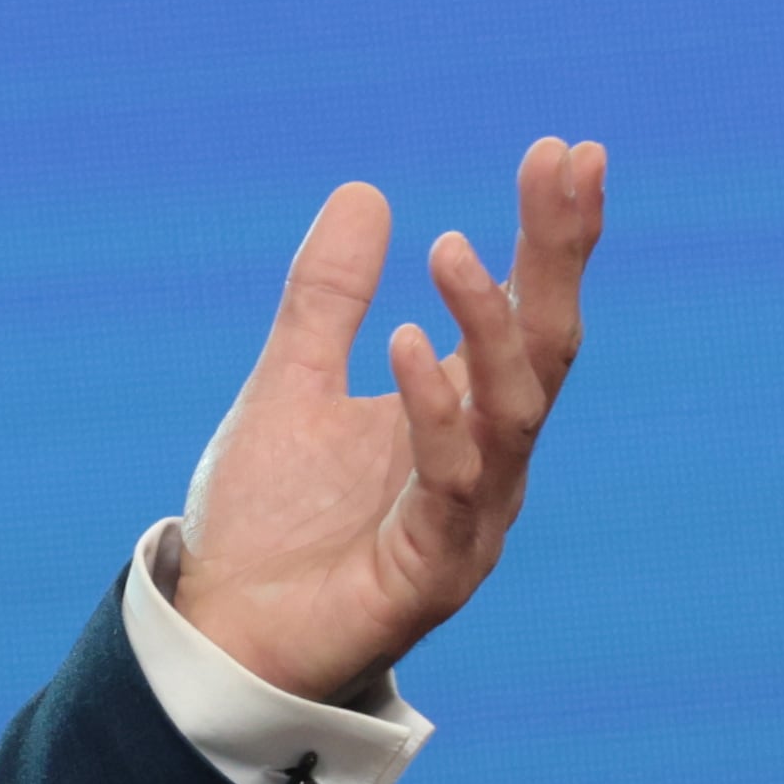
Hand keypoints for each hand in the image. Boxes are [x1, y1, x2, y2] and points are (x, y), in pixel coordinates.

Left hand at [172, 138, 607, 703]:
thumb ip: (325, 299)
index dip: (551, 237)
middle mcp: (486, 464)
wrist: (220, 632)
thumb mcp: (291, 383)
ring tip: (453, 250)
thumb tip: (364, 191)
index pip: (526, 313)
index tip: (563, 151)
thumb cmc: (270, 521)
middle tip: (562, 169)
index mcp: (463, 417)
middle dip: (556, 258)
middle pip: (545, 350)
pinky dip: (433, 412)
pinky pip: (448, 484)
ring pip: (510, 414)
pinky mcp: (430, 573)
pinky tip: (405, 343)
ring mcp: (468, 521)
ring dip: (488, 329)